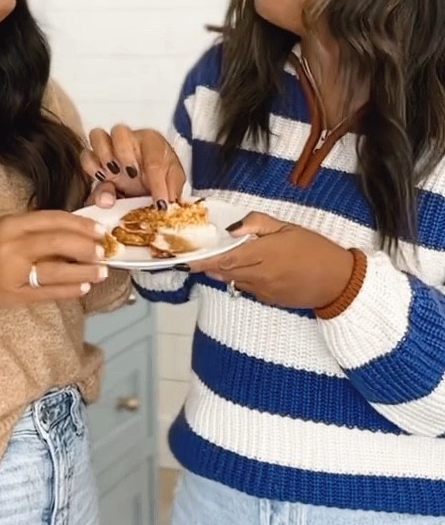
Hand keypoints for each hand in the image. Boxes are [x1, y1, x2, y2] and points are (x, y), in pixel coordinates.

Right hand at [0, 211, 107, 313]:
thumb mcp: (6, 228)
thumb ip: (36, 228)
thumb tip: (77, 231)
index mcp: (11, 225)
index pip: (52, 220)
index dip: (79, 224)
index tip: (99, 229)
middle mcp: (12, 247)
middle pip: (56, 243)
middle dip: (85, 247)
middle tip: (104, 249)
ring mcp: (14, 273)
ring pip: (56, 271)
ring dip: (83, 271)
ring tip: (102, 271)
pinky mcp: (16, 296)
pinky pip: (48, 293)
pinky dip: (68, 290)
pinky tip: (84, 287)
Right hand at [82, 126, 185, 208]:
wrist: (148, 181)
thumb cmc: (161, 174)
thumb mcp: (173, 181)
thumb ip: (172, 190)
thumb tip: (167, 204)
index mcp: (151, 141)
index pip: (154, 159)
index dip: (157, 183)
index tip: (160, 204)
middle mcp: (129, 139)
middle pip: (119, 131)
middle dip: (124, 153)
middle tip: (132, 175)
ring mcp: (109, 148)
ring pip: (97, 136)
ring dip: (104, 156)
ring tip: (114, 175)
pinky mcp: (96, 160)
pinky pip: (86, 156)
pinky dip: (92, 167)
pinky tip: (103, 179)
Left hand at [199, 212, 354, 310]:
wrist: (337, 281)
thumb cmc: (315, 249)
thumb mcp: (287, 228)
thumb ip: (258, 224)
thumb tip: (233, 227)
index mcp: (264, 254)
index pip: (225, 258)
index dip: (203, 259)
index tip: (186, 257)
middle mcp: (260, 276)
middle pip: (224, 271)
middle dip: (206, 265)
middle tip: (191, 258)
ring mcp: (264, 291)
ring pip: (233, 281)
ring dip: (220, 272)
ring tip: (210, 262)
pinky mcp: (269, 300)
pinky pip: (246, 289)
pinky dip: (238, 279)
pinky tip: (240, 269)